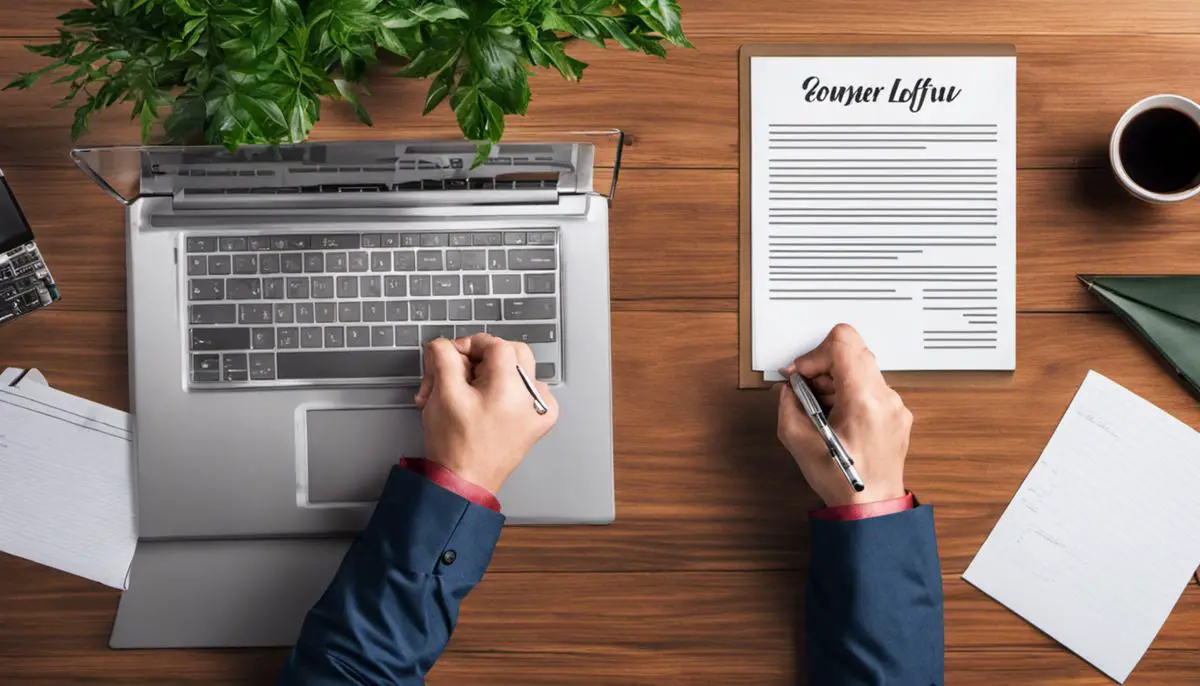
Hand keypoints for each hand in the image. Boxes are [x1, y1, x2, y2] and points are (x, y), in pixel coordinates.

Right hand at [414, 334, 558, 493]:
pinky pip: (526, 390)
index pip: (497, 344)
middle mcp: (533, 397)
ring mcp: (540, 409)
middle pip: (512, 353)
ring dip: (491, 373)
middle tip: (461, 374)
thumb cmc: (455, 447)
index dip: (470, 345)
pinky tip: (486, 405)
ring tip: (469, 394)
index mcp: (511, 389)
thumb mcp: (442, 393)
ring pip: (518, 370)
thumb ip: (444, 357)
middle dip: (482, 358)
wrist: (465, 482)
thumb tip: (446, 344)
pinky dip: (506, 389)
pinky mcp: (540, 420)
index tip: (454, 355)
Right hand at [776, 324, 911, 507]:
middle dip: (823, 367)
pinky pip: (870, 387)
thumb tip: (790, 387)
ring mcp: (895, 405)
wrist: (872, 508)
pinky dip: (849, 393)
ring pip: (861, 368)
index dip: (814, 354)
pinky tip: (838, 418)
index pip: (843, 343)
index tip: (803, 375)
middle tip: (809, 392)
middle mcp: (885, 398)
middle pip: (853, 352)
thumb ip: (788, 405)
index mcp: (863, 401)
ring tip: (823, 411)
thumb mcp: (799, 442)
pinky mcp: (897, 412)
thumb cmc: (843, 482)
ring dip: (836, 381)